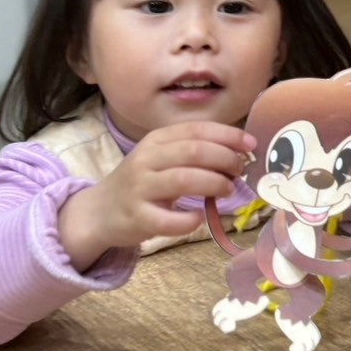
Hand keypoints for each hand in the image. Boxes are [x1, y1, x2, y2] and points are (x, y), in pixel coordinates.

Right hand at [59, 121, 254, 270]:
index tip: (250, 145)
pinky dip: (190, 220)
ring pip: (184, 179)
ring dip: (214, 183)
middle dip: (225, 159)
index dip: (228, 135)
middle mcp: (146, 159)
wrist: (100, 212)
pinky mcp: (136, 217)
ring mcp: (139, 188)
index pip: (197, 130)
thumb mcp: (163, 158)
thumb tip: (240, 151)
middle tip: (238, 170)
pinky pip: (169, 219)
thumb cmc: (143, 182)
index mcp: (157, 140)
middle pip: (195, 151)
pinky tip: (198, 218)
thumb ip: (195, 152)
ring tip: (226, 189)